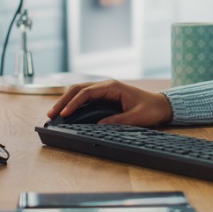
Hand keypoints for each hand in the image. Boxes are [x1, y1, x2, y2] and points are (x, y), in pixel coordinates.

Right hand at [48, 80, 173, 126]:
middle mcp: (106, 86)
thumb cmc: (151, 109)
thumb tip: (98, 125)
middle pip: (78, 89)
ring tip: (54, 113)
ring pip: (79, 92)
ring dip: (66, 101)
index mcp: (112, 87)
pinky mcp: (104, 97)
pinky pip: (85, 97)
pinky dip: (74, 103)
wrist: (161, 105)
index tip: (65, 113)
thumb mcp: (136, 117)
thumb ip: (117, 121)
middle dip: (63, 100)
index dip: (74, 102)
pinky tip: (66, 111)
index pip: (87, 92)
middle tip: (51, 114)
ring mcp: (104, 90)